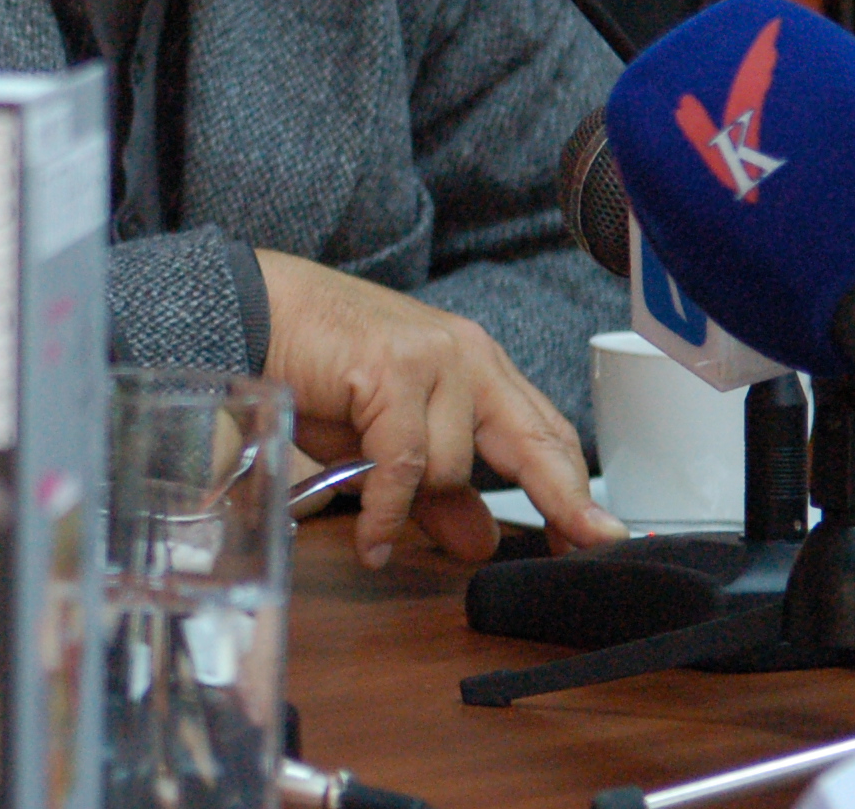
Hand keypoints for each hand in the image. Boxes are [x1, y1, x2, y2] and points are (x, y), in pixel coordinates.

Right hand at [256, 250, 623, 565]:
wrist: (256, 309)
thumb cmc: (318, 366)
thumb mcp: (386, 440)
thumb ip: (438, 489)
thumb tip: (478, 542)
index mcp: (476, 365)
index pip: (545, 431)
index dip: (573, 488)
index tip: (598, 536)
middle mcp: (466, 355)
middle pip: (535, 441)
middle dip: (561, 498)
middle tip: (580, 545)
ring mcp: (433, 358)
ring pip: (453, 465)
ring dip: (411, 501)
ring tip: (373, 512)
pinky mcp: (393, 370)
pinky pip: (404, 464)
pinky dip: (385, 510)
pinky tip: (371, 539)